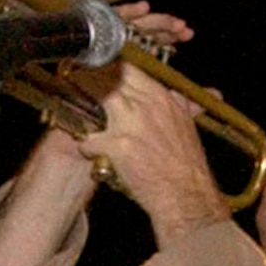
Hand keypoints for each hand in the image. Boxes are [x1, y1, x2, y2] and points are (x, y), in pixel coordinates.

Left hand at [79, 63, 229, 246]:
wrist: (187, 196)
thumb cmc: (187, 167)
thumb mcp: (187, 127)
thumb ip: (180, 106)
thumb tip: (186, 95)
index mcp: (161, 98)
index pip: (128, 69)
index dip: (109, 69)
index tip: (98, 73)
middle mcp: (146, 105)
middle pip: (106, 78)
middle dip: (89, 82)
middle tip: (78, 89)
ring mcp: (130, 124)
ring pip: (93, 98)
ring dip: (84, 108)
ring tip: (81, 118)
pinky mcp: (117, 146)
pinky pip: (89, 139)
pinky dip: (87, 147)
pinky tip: (93, 154)